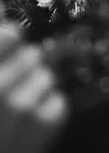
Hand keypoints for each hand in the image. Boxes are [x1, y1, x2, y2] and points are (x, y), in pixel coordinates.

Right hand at [0, 28, 66, 152]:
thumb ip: (1, 58)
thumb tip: (10, 25)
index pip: (7, 34)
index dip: (11, 37)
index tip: (13, 40)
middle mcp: (1, 88)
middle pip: (32, 54)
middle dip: (25, 67)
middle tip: (12, 89)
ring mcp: (27, 104)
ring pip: (47, 76)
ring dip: (37, 88)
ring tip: (19, 112)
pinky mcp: (50, 121)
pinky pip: (59, 100)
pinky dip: (49, 109)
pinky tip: (31, 126)